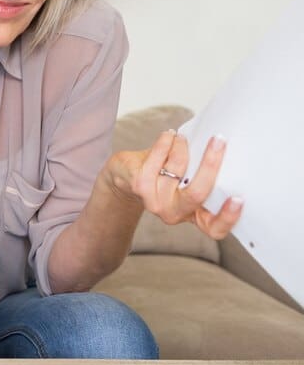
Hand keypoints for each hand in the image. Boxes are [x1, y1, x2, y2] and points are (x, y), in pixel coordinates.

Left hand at [119, 130, 242, 239]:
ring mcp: (155, 202)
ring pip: (178, 168)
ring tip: (181, 138)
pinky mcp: (140, 186)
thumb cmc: (164, 174)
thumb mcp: (187, 180)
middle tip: (219, 141)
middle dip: (210, 164)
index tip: (239, 199)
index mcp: (193, 214)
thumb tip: (225, 146)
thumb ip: (203, 175)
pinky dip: (166, 142)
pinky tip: (168, 136)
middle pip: (198, 194)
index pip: (215, 228)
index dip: (228, 217)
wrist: (125, 175)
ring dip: (182, 146)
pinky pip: (160, 157)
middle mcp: (174, 213)